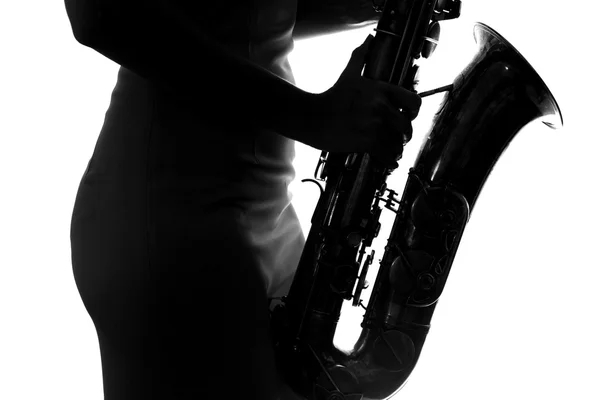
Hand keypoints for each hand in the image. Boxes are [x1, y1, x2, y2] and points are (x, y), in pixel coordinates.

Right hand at [304, 34, 421, 165]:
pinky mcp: (366, 142)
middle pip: (407, 126)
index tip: (410, 116)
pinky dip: (390, 160)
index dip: (414, 111)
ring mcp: (374, 126)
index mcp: (381, 90)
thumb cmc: (331, 97)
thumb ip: (360, 57)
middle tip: (401, 138)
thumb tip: (368, 40)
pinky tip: (389, 162)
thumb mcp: (348, 74)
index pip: (413, 101)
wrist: (312, 117)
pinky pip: (387, 155)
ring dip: (397, 149)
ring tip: (393, 151)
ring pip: (397, 143)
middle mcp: (381, 107)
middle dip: (404, 134)